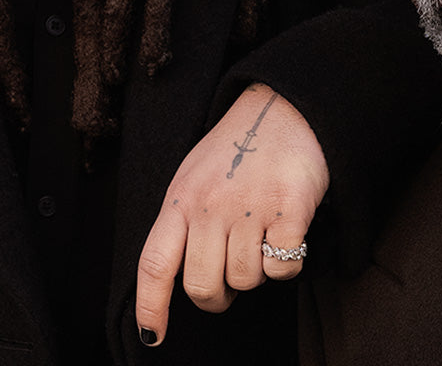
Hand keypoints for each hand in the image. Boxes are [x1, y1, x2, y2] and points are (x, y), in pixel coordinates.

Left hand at [134, 83, 329, 345]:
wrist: (285, 105)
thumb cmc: (238, 146)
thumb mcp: (196, 174)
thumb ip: (184, 219)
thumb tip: (175, 277)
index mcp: (182, 197)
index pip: (155, 263)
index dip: (151, 306)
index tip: (155, 335)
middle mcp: (211, 205)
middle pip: (202, 286)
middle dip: (218, 294)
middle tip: (231, 273)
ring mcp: (250, 208)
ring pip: (246, 280)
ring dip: (256, 270)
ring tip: (261, 235)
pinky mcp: (289, 209)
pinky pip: (283, 268)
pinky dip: (287, 261)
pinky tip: (285, 230)